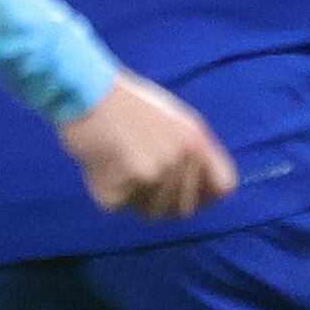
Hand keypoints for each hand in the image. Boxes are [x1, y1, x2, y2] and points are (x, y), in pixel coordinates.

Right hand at [62, 75, 236, 220]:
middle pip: (185, 208)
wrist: (87, 95)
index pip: (223, 188)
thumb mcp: (178, 120)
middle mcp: (176, 163)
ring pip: (153, 214)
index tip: (196, 195)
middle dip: (168, 199)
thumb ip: (197, 152)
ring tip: (125, 170)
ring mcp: (147, 181)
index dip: (209, 195)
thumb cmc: (132, 104)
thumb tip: (211, 188)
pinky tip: (106, 168)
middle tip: (145, 177)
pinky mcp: (116, 194)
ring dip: (140, 200)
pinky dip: (113, 194)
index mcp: (196, 143)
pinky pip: (121, 208)